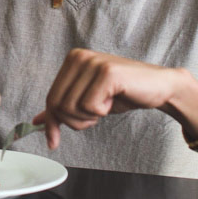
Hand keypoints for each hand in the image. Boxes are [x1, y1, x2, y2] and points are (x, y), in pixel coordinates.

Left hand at [33, 48, 185, 148]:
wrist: (159, 87)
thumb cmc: (123, 93)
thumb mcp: (89, 100)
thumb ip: (63, 107)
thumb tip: (38, 121)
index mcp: (72, 60)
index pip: (51, 98)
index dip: (52, 123)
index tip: (53, 141)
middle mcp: (79, 57)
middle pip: (57, 104)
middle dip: (73, 122)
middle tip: (93, 118)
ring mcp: (93, 63)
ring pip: (71, 107)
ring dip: (88, 118)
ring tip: (104, 106)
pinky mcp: (107, 73)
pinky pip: (90, 106)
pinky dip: (101, 112)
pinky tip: (113, 101)